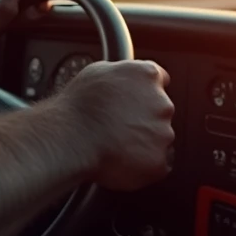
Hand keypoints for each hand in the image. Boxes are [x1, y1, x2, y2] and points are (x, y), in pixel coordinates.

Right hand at [58, 60, 174, 190]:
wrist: (72, 139)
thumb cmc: (78, 106)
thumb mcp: (97, 71)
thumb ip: (121, 72)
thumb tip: (124, 77)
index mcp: (147, 75)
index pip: (159, 79)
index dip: (143, 90)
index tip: (135, 99)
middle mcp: (162, 103)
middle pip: (159, 111)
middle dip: (143, 118)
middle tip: (117, 124)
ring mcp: (163, 133)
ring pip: (158, 139)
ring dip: (142, 141)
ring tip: (114, 143)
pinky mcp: (158, 160)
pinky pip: (155, 163)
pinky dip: (141, 163)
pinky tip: (120, 158)